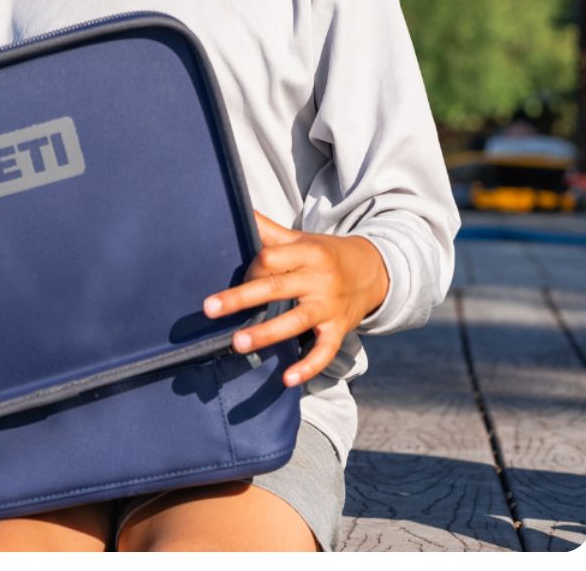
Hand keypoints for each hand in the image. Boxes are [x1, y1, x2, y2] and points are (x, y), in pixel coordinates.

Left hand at [202, 211, 388, 387]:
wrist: (375, 269)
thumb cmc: (325, 253)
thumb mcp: (301, 239)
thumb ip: (267, 230)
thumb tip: (235, 206)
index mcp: (307, 253)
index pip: (270, 258)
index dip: (250, 268)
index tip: (235, 276)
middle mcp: (318, 279)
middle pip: (276, 287)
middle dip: (241, 298)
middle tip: (209, 308)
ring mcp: (329, 307)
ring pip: (295, 321)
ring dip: (266, 334)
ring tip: (237, 343)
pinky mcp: (339, 330)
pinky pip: (324, 351)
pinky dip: (308, 366)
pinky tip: (287, 380)